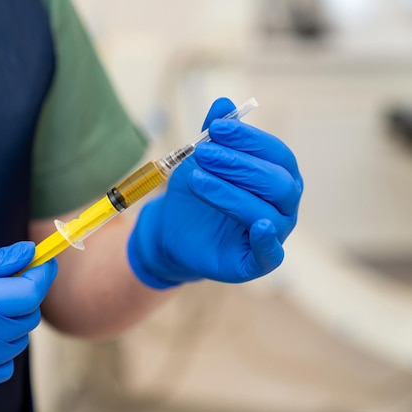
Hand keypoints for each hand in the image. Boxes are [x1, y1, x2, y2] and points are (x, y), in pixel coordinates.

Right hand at [0, 242, 55, 411]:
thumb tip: (25, 252)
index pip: (28, 293)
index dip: (41, 272)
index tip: (42, 259)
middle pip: (26, 317)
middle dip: (26, 292)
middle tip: (5, 275)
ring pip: (16, 342)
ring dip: (13, 319)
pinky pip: (0, 369)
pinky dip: (1, 350)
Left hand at [128, 97, 302, 288]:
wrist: (173, 229)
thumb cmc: (197, 191)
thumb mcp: (201, 160)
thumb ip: (215, 136)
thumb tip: (224, 104)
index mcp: (278, 175)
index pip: (275, 154)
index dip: (248, 139)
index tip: (215, 128)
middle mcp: (283, 205)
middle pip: (275, 182)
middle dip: (238, 164)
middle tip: (203, 153)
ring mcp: (274, 234)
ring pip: (267, 212)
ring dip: (231, 193)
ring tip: (198, 179)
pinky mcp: (256, 262)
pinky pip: (271, 254)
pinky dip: (267, 240)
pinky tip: (258, 225)